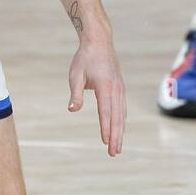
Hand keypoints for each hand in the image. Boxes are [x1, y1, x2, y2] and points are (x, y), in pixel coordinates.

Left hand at [67, 37, 125, 156]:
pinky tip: (120, 130)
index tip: (105, 143)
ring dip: (120, 131)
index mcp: (105, 86)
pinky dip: (121, 121)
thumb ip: (75, 94)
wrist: (99, 41)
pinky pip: (122, 108)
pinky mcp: (121, 88)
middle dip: (116, 136)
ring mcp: (120, 88)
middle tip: (114, 153)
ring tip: (118, 147)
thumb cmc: (84, 59)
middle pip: (117, 117)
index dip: (105, 128)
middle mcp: (116, 89)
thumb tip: (73, 110)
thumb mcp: (75, 75)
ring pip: (122, 114)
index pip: (105, 111)